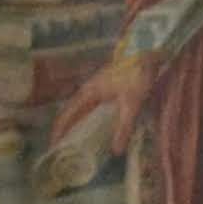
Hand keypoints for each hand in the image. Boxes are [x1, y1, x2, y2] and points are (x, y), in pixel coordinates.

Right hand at [31, 50, 145, 192]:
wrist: (148, 50)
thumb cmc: (137, 75)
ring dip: (75, 122)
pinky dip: (86, 115)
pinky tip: (94, 122)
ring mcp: (96, 85)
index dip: (58, 132)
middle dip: (65, 130)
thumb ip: (124, 128)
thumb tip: (116, 152)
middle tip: (64, 147)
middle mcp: (87, 90)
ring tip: (76, 138)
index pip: (65, 116)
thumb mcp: (132, 104)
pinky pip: (90, 103)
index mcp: (87, 94)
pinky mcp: (105, 84)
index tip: (54, 148)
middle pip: (70, 112)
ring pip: (80, 108)